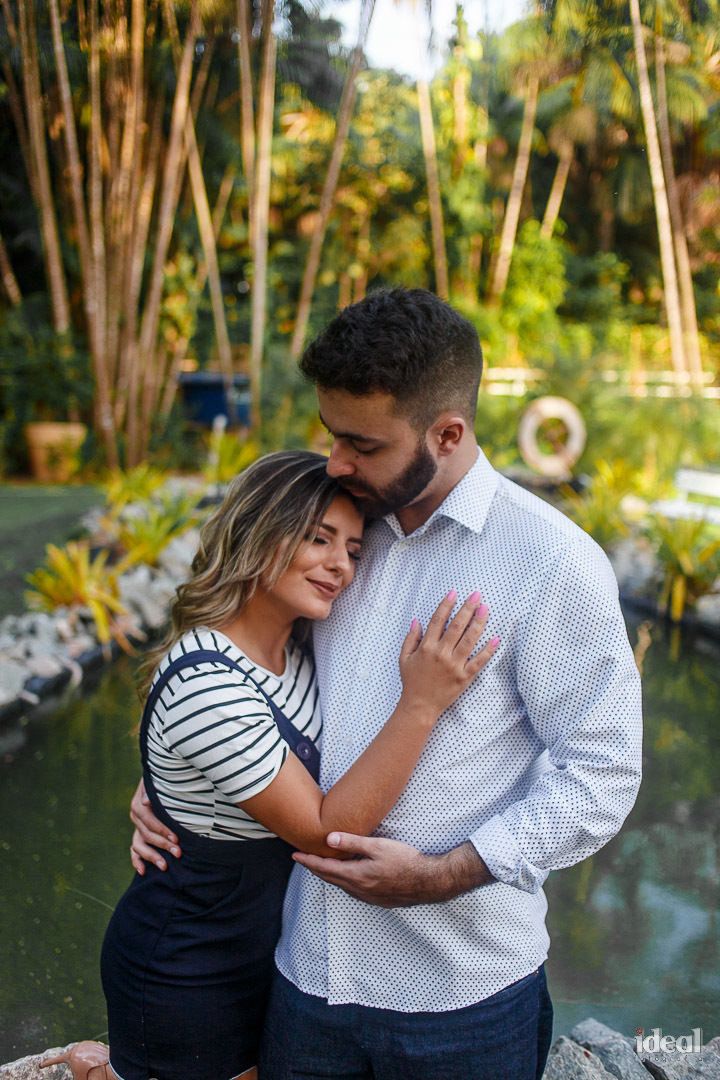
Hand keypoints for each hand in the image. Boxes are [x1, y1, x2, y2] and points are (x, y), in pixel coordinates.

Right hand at [129, 778, 181, 873]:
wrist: (161, 781)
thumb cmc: (164, 783)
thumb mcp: (160, 783)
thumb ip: (153, 793)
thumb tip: (145, 802)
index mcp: (138, 805)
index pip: (149, 821)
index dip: (162, 830)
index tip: (176, 838)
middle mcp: (135, 817)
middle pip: (147, 835)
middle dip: (163, 845)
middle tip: (178, 853)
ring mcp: (136, 827)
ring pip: (139, 845)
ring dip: (151, 857)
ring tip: (164, 866)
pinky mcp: (138, 835)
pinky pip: (134, 850)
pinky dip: (136, 861)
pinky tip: (143, 871)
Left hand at [292, 832, 492, 906]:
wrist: (428, 882)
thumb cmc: (405, 861)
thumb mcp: (378, 847)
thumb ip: (352, 843)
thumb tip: (328, 839)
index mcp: (356, 876)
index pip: (324, 868)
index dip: (308, 861)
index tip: (295, 855)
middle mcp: (358, 890)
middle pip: (329, 878)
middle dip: (314, 868)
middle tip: (302, 859)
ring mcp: (368, 897)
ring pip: (341, 885)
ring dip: (328, 875)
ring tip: (320, 865)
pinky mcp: (377, 899)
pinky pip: (352, 890)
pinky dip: (342, 880)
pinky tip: (346, 875)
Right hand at [398, 590, 498, 718]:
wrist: (419, 706)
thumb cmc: (411, 681)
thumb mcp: (404, 658)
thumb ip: (410, 638)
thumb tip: (417, 620)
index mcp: (426, 647)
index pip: (438, 621)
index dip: (446, 605)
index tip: (454, 593)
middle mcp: (441, 654)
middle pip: (457, 626)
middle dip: (467, 608)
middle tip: (477, 595)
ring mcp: (454, 666)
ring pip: (469, 640)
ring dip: (478, 623)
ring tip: (486, 609)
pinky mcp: (464, 677)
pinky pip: (478, 662)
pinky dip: (488, 651)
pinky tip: (496, 639)